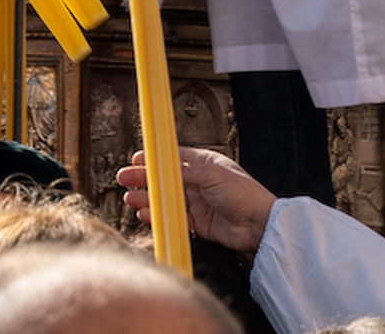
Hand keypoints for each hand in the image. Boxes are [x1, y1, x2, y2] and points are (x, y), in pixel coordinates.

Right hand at [115, 147, 274, 256]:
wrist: (260, 227)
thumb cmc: (243, 194)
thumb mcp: (213, 174)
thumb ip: (186, 171)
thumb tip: (164, 165)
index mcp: (204, 164)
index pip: (173, 159)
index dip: (154, 159)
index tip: (136, 159)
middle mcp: (199, 182)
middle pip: (165, 179)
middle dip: (144, 179)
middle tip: (124, 179)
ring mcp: (198, 203)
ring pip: (166, 199)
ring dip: (147, 199)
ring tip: (130, 200)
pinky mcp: (198, 223)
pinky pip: (173, 218)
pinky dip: (158, 216)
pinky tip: (146, 214)